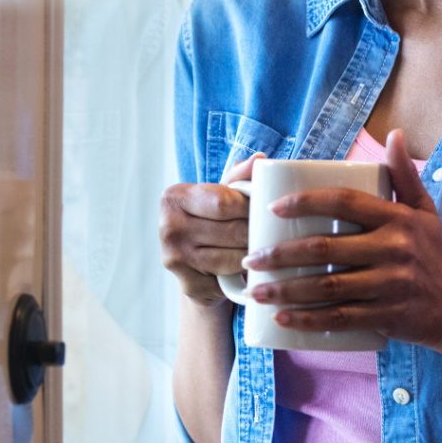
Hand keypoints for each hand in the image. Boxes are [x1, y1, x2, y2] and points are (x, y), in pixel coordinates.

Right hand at [159, 153, 260, 306]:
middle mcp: (168, 226)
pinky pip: (227, 278)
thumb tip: (260, 158)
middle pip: (231, 231)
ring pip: (232, 257)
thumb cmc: (212, 222)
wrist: (194, 267)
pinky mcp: (186, 283)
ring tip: (265, 248)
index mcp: (174, 197)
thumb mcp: (221, 195)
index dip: (250, 207)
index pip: (224, 202)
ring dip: (253, 254)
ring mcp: (175, 257)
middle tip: (273, 232)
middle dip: (256, 232)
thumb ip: (239, 176)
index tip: (266, 208)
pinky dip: (242, 274)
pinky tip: (250, 269)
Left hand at [242, 130, 441, 347]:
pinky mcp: (385, 317)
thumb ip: (405, 174)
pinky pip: (339, 319)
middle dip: (281, 255)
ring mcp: (389, 286)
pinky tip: (281, 319)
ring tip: (256, 290)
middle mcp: (393, 250)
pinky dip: (307, 321)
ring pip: (327, 288)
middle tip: (252, 258)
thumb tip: (394, 134)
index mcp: (397, 218)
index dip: (306, 202)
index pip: (344, 201)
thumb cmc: (431, 253)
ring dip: (285, 291)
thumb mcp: (423, 211)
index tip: (273, 209)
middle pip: (325, 248)